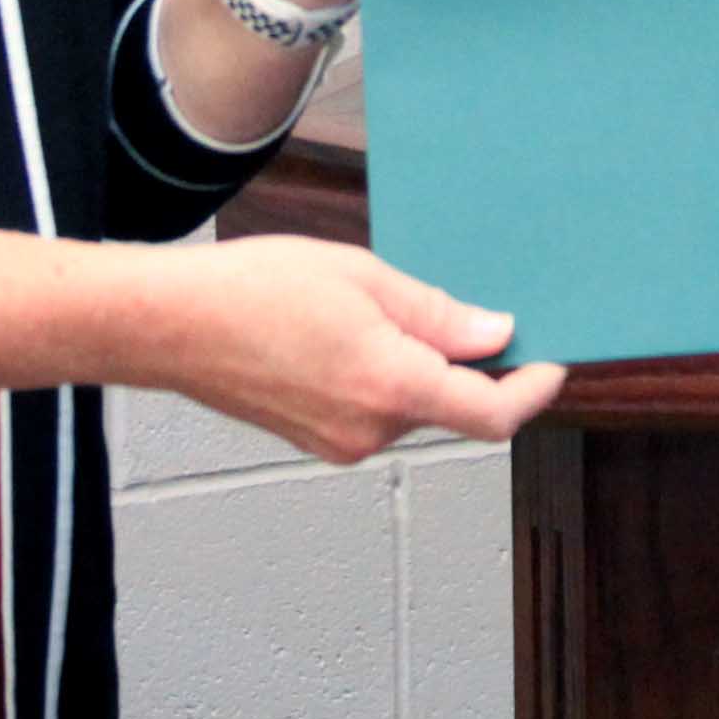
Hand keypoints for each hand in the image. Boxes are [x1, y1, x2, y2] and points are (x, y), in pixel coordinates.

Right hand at [139, 235, 564, 463]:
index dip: (531, 391)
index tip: (550, 364)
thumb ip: (438, 314)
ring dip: (417, 365)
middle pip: (451, 404)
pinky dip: (382, 376)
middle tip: (456, 304)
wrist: (168, 325)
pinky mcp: (318, 441)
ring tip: (368, 306)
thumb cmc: (252, 290)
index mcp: (391, 384)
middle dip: (464, 361)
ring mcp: (342, 441)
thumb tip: (495, 334)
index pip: (491, 413)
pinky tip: (344, 332)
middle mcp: (371, 427)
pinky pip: (375, 410)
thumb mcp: (362, 277)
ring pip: (411, 405)